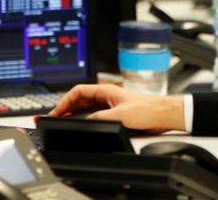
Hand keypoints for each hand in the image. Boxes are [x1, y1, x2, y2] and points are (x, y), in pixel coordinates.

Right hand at [47, 84, 184, 133]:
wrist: (163, 115)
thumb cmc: (147, 109)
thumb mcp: (120, 115)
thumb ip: (100, 117)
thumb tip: (86, 121)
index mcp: (105, 90)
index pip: (78, 91)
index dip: (65, 100)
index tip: (56, 110)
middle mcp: (106, 97)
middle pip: (79, 100)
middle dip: (66, 108)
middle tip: (55, 118)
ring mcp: (109, 105)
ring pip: (86, 108)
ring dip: (74, 114)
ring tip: (63, 122)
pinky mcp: (114, 115)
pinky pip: (94, 116)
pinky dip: (84, 120)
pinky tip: (81, 126)